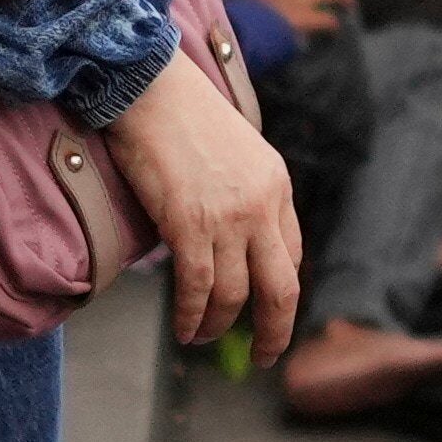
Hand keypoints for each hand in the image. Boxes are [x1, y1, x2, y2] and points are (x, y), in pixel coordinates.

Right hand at [108, 49, 305, 356]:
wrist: (149, 87)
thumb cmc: (180, 115)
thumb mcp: (235, 152)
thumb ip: (243, 193)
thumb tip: (228, 238)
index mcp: (277, 185)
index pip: (292, 255)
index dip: (279, 292)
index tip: (268, 313)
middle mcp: (261, 205)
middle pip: (280, 288)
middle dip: (274, 331)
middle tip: (263, 355)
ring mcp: (227, 216)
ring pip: (234, 294)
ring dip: (218, 325)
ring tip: (200, 337)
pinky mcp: (189, 223)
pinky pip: (198, 287)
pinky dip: (191, 314)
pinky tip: (184, 327)